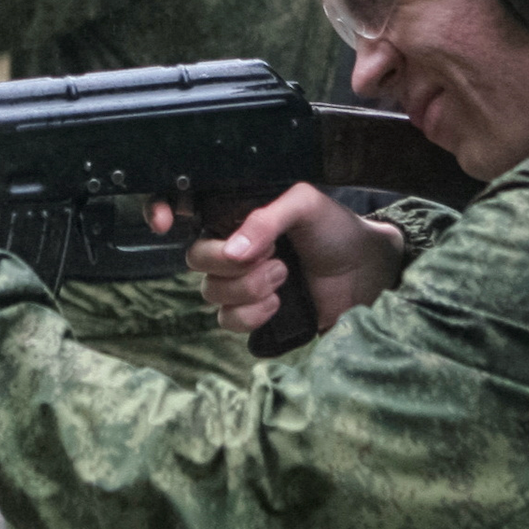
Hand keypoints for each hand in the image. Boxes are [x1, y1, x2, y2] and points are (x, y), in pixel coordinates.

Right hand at [148, 184, 404, 336]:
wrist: (368, 272)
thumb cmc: (336, 229)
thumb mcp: (305, 205)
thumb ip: (266, 218)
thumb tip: (234, 250)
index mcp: (236, 214)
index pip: (181, 209)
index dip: (160, 211)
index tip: (164, 221)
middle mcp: (232, 248)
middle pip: (195, 259)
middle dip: (228, 262)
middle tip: (272, 255)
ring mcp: (241, 284)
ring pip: (211, 294)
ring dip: (247, 288)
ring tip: (284, 276)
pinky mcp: (255, 316)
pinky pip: (228, 322)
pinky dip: (251, 315)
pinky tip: (279, 304)